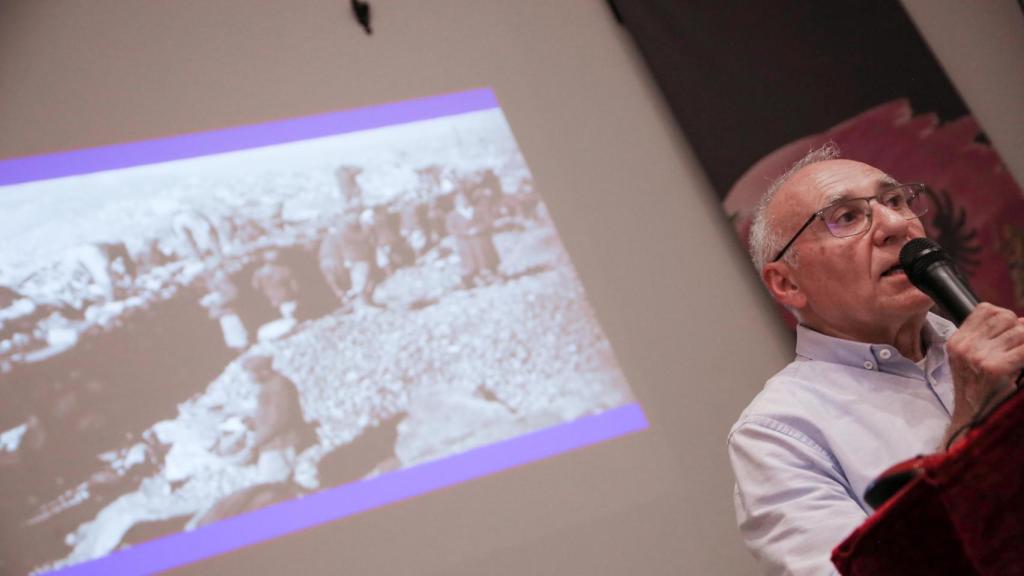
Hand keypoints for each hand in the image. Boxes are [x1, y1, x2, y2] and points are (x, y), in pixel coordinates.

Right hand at [944, 303, 1022, 445]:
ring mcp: (979, 356)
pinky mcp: (996, 368)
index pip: (986, 309)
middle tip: (1017, 350)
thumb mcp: (968, 360)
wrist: (973, 421)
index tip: (1009, 334)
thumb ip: (985, 338)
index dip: (1005, 318)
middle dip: (1019, 330)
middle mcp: (965, 346)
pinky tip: (1022, 365)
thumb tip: (1020, 321)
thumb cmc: (979, 391)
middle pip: (1006, 317)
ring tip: (1018, 360)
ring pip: (1020, 331)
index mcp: (957, 341)